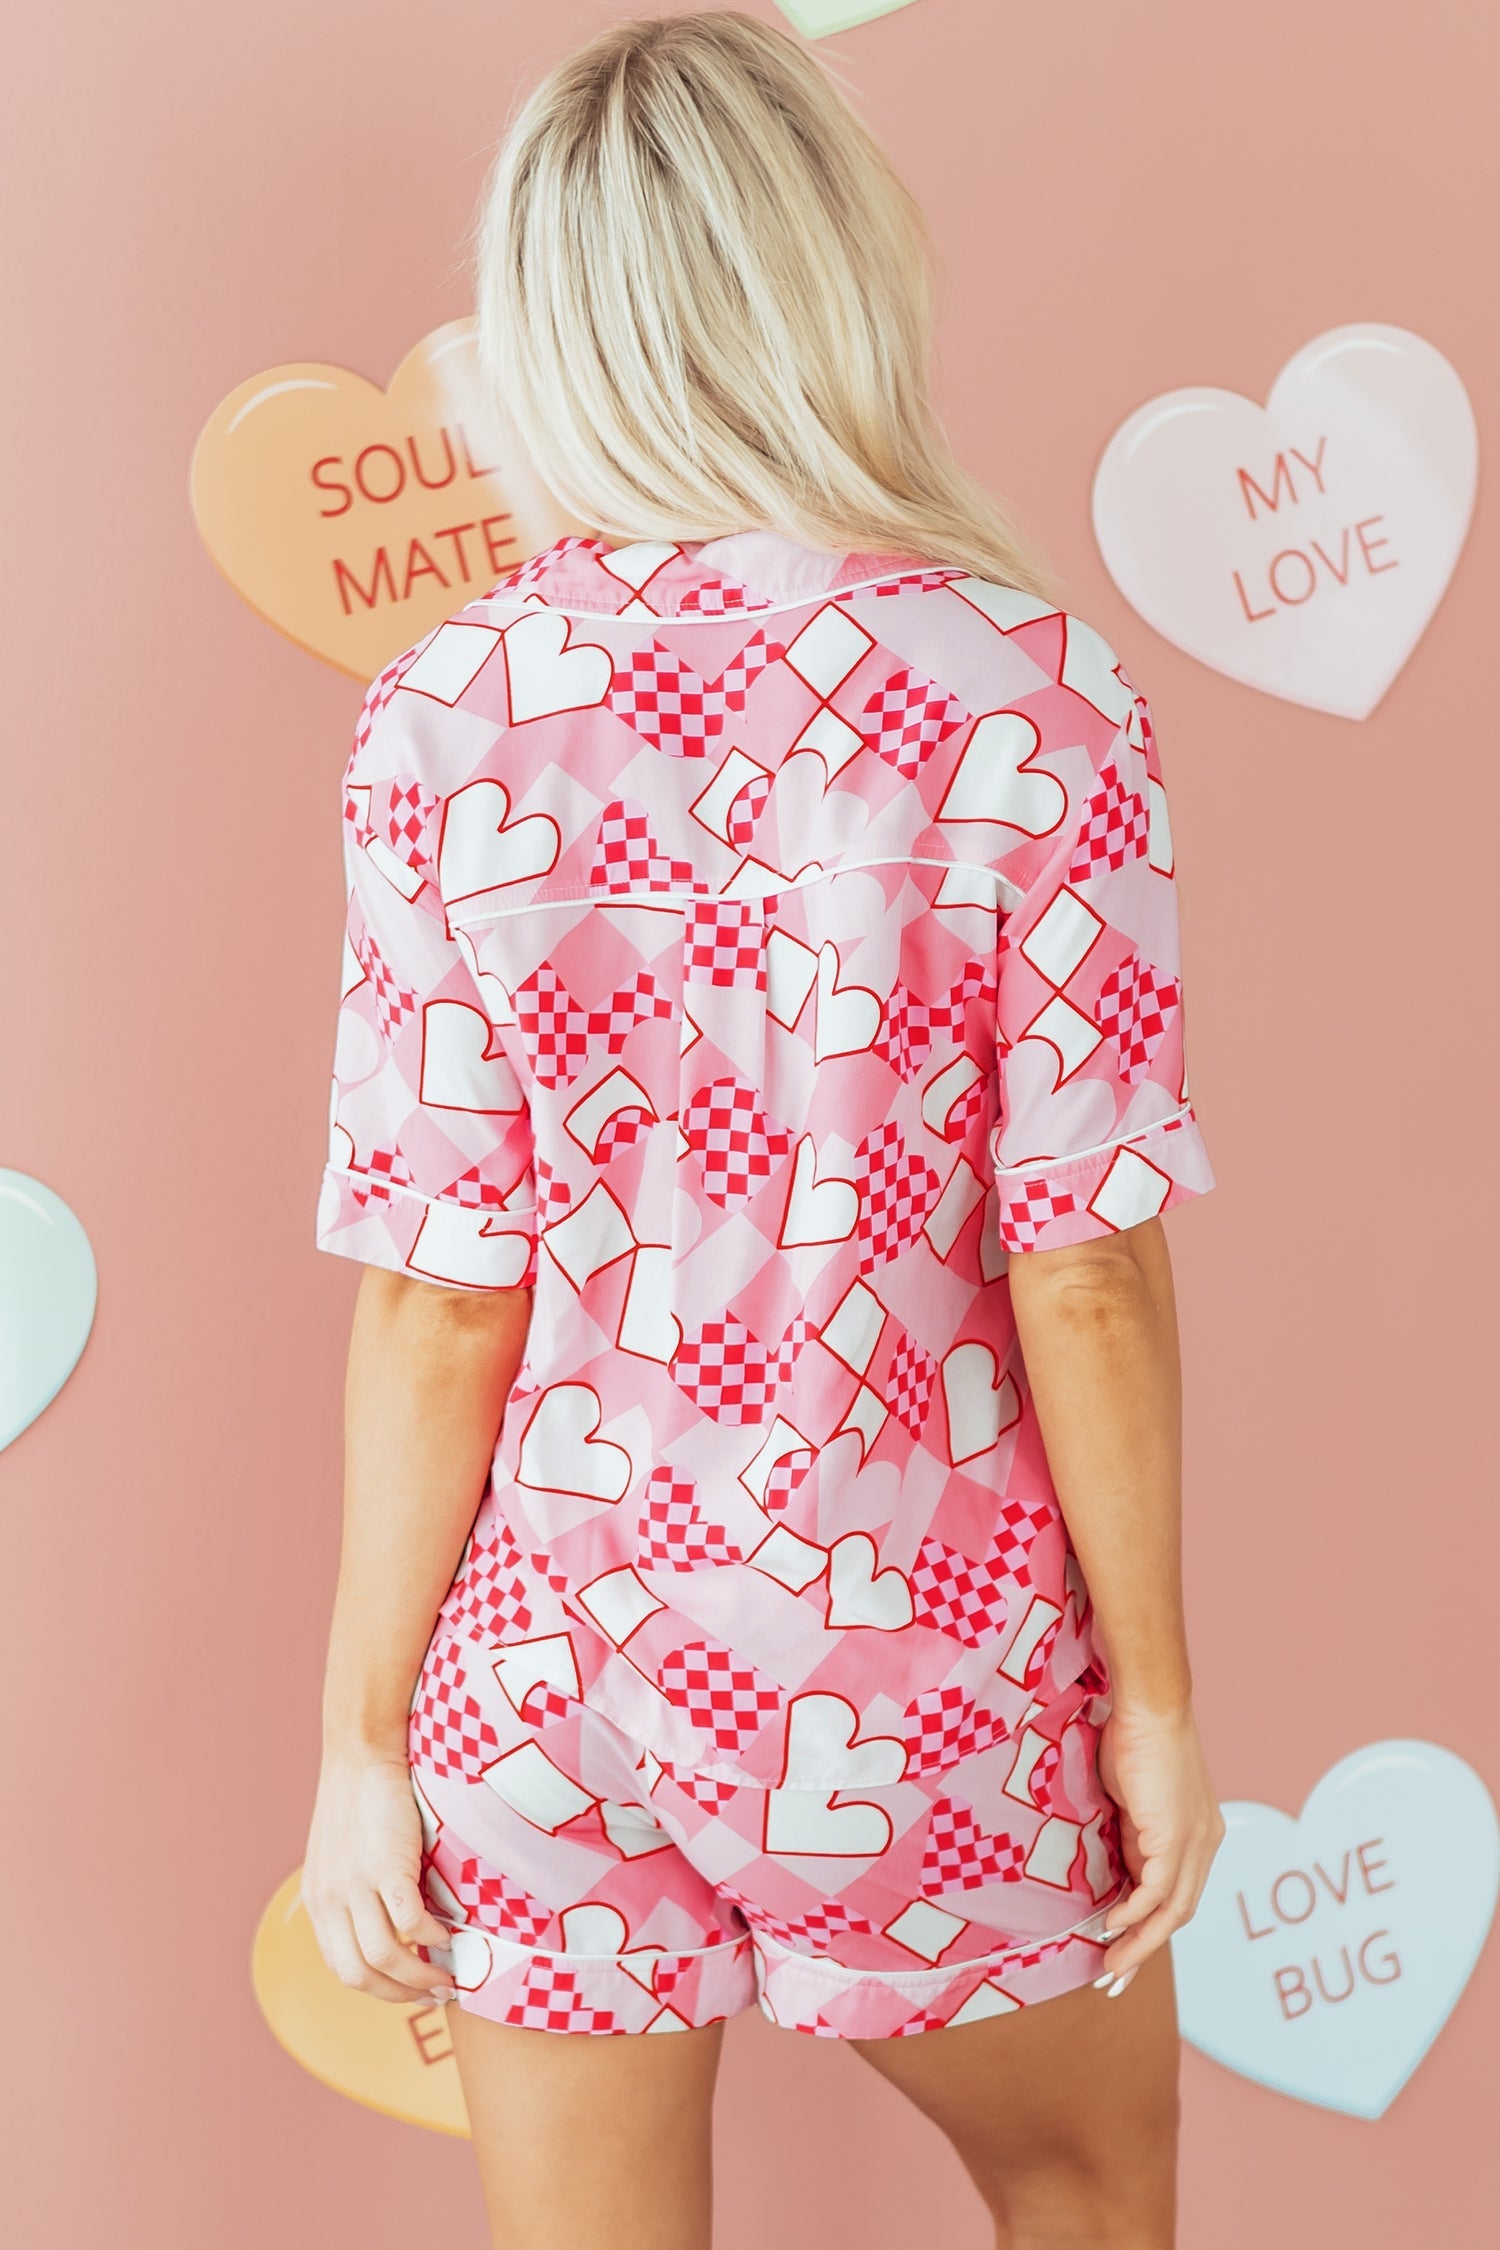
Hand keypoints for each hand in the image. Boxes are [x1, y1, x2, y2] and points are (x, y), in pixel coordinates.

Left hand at [301, 1750, 457, 2005]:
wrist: (361, 1750)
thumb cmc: (361, 1796)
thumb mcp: (342, 1853)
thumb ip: (355, 1890)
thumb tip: (391, 1923)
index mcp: (318, 1900)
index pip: (342, 1968)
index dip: (379, 1989)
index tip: (411, 1989)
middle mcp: (330, 1900)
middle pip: (359, 1975)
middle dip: (401, 1995)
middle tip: (436, 1994)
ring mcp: (355, 1884)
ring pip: (384, 1957)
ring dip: (420, 1976)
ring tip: (449, 1975)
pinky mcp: (385, 1865)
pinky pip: (409, 1920)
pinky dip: (431, 1938)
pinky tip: (448, 1935)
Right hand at [1094, 1700, 1224, 1991]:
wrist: (1150, 1708)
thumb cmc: (1136, 1740)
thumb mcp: (1132, 1800)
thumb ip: (1130, 1834)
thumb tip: (1116, 1865)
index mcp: (1198, 1834)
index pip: (1178, 1892)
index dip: (1151, 1925)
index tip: (1122, 1946)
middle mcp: (1205, 1843)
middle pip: (1180, 1913)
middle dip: (1147, 1948)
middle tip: (1117, 1975)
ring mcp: (1193, 1843)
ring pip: (1172, 1911)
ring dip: (1140, 1942)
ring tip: (1111, 1965)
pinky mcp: (1174, 1838)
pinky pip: (1156, 1892)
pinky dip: (1135, 1914)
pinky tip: (1112, 1926)